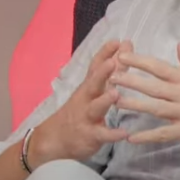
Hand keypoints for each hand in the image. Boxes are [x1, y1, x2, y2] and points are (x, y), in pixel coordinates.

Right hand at [33, 40, 129, 163]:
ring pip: (95, 108)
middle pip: (92, 83)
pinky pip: (101, 135)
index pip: (95, 66)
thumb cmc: (79, 110)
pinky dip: (112, 134)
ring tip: (115, 94)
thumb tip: (125, 46)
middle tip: (113, 62)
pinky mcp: (90, 136)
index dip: (104, 53)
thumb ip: (110, 69)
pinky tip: (124, 133)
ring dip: (104, 100)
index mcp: (88, 86)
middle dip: (102, 72)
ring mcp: (87, 117)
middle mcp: (86, 99)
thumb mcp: (92, 89)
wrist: (54, 139)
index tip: (117, 41)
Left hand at [110, 42, 179, 148]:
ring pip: (155, 108)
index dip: (140, 61)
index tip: (122, 56)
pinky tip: (131, 137)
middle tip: (110, 75)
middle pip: (153, 86)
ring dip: (134, 104)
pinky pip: (164, 134)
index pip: (160, 67)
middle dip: (131, 80)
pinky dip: (147, 136)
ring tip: (114, 101)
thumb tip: (179, 45)